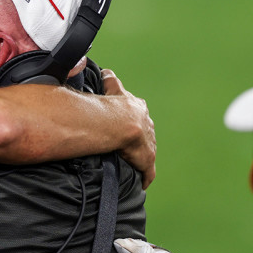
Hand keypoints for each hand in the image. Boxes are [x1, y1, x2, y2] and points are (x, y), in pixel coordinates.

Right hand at [101, 70, 155, 186]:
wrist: (119, 122)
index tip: (124, 122)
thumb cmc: (112, 106)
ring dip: (139, 156)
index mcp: (137, 107)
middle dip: (138, 138)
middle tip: (127, 144)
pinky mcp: (146, 159)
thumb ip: (109, 79)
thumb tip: (104, 70)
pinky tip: (141, 182)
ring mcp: (148, 142)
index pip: (136, 111)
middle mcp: (146, 124)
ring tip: (131, 162)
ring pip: (146, 150)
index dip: (130, 117)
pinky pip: (147, 171)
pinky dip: (144, 176)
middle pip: (144, 131)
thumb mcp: (111, 88)